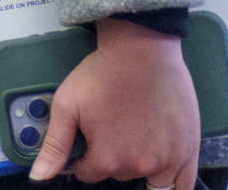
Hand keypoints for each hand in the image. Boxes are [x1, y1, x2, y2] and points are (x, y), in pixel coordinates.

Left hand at [28, 18, 198, 187]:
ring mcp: (168, 161)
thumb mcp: (67, 105)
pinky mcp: (188, 151)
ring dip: (138, 165)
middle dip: (111, 157)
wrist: (141, 51)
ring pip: (148, 180)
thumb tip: (39, 177)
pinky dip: (171, 182)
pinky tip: (162, 171)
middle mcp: (138, 165)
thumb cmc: (103, 74)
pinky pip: (184, 186)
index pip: (87, 174)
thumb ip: (55, 145)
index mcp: (107, 158)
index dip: (83, 158)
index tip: (87, 141)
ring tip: (134, 139)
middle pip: (118, 174)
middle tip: (112, 129)